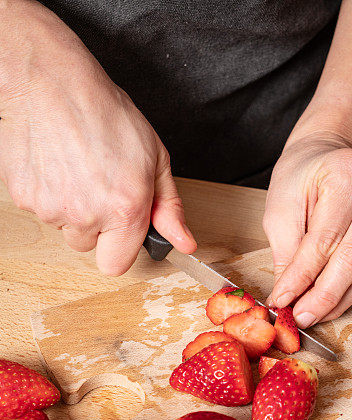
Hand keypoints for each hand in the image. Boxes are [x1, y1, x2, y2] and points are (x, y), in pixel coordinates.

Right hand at [0, 3, 195, 274]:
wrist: (50, 81)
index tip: (120, 229)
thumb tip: (183, 242)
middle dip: (94, 225)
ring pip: (64, 227)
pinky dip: (48, 192)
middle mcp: (88, 215)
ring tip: (77, 168)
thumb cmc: (103, 111)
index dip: (119, 247)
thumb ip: (169, 207)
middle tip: (98, 185)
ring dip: (70, 208)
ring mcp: (53, 208)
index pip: (117, 265)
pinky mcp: (25, 197)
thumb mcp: (155, 157)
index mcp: (125, 209)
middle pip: (88, 246)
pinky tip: (57, 163)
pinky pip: (40, 209)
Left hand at [264, 133, 351, 326]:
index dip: (302, 276)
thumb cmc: (303, 173)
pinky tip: (328, 306)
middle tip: (299, 318)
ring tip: (310, 316)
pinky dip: (348, 293)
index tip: (281, 301)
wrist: (332, 150)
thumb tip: (287, 296)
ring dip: (336, 300)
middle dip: (322, 296)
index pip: (325, 239)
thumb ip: (285, 251)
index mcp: (349, 174)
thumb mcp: (281, 204)